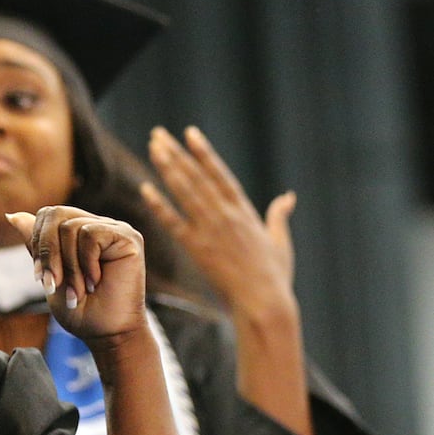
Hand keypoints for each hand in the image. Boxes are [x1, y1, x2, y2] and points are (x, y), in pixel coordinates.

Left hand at [6, 206, 146, 346]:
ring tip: (78, 291)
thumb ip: (36, 245)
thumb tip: (12, 215)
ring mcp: (114, 229)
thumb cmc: (81, 310)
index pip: (48, 214)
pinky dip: (85, 263)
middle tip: (53, 284)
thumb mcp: (50, 274)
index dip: (37, 243)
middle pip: (56, 213)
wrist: (107, 334)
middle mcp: (97, 225)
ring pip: (71, 228)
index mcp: (79, 232)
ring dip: (68, 266)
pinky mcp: (127, 237)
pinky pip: (91, 234)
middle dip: (47, 252)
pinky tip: (95, 282)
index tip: (40, 277)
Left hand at [141, 126, 296, 319]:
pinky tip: (145, 189)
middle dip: (176, 153)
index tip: (190, 133)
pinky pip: (174, 222)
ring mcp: (211, 230)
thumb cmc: (274, 276)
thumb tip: (288, 197)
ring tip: (153, 149)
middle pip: (196, 176)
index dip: (205, 152)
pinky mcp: (198, 248)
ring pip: (185, 191)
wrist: (263, 301)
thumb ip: (279, 216)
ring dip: (167, 168)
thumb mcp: (280, 241)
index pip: (220, 174)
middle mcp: (226, 215)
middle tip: (158, 134)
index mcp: (244, 211)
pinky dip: (159, 205)